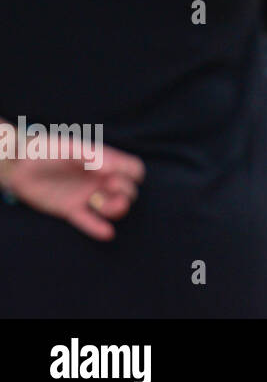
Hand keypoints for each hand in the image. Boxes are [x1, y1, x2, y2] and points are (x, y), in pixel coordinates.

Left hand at [0, 137, 144, 241]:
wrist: (18, 164)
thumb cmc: (46, 149)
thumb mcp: (70, 148)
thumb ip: (91, 156)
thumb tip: (112, 170)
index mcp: (104, 162)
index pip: (133, 169)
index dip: (133, 175)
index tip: (118, 174)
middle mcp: (99, 180)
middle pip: (128, 191)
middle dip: (126, 192)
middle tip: (109, 187)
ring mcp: (86, 195)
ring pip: (113, 208)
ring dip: (115, 209)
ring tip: (101, 206)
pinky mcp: (71, 209)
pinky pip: (89, 221)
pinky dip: (98, 228)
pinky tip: (106, 233)